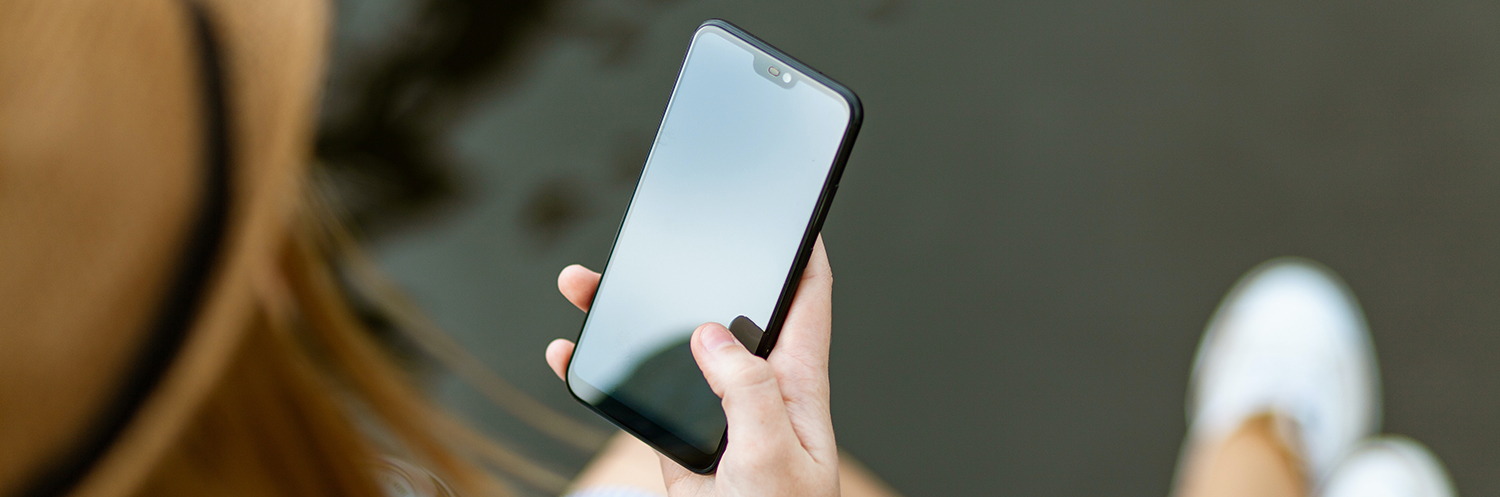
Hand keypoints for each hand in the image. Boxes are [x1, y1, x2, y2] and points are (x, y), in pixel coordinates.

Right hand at [546, 236, 838, 496]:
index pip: (807, 299)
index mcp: (797, 385)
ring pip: (669, 347)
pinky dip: (599, 373)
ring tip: (582, 283)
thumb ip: (748, 390)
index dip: (800, 250)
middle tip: (655, 232)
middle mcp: (757, 390)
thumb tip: (710, 332)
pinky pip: (636, 396)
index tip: (786, 207)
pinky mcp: (678, 443)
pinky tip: (567, 352)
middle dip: (691, 267)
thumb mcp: (775, 456)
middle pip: (721, 309)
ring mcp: (714, 414)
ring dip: (629, 315)